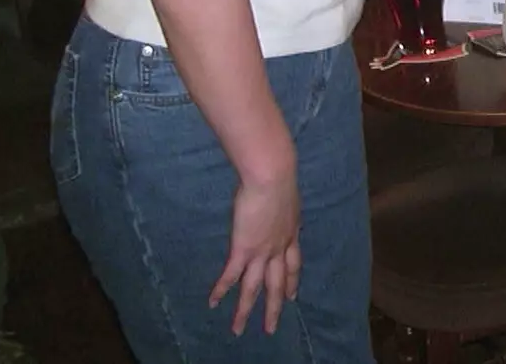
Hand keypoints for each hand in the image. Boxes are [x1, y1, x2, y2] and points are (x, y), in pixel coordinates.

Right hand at [211, 169, 300, 335]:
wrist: (273, 175)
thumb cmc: (279, 175)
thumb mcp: (286, 194)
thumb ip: (282, 204)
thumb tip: (278, 199)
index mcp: (291, 233)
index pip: (293, 264)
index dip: (292, 281)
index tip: (294, 295)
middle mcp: (279, 247)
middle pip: (277, 284)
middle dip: (274, 306)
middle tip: (271, 327)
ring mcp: (262, 250)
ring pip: (253, 289)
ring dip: (245, 311)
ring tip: (237, 330)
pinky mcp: (243, 249)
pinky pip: (230, 276)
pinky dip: (220, 291)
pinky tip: (212, 304)